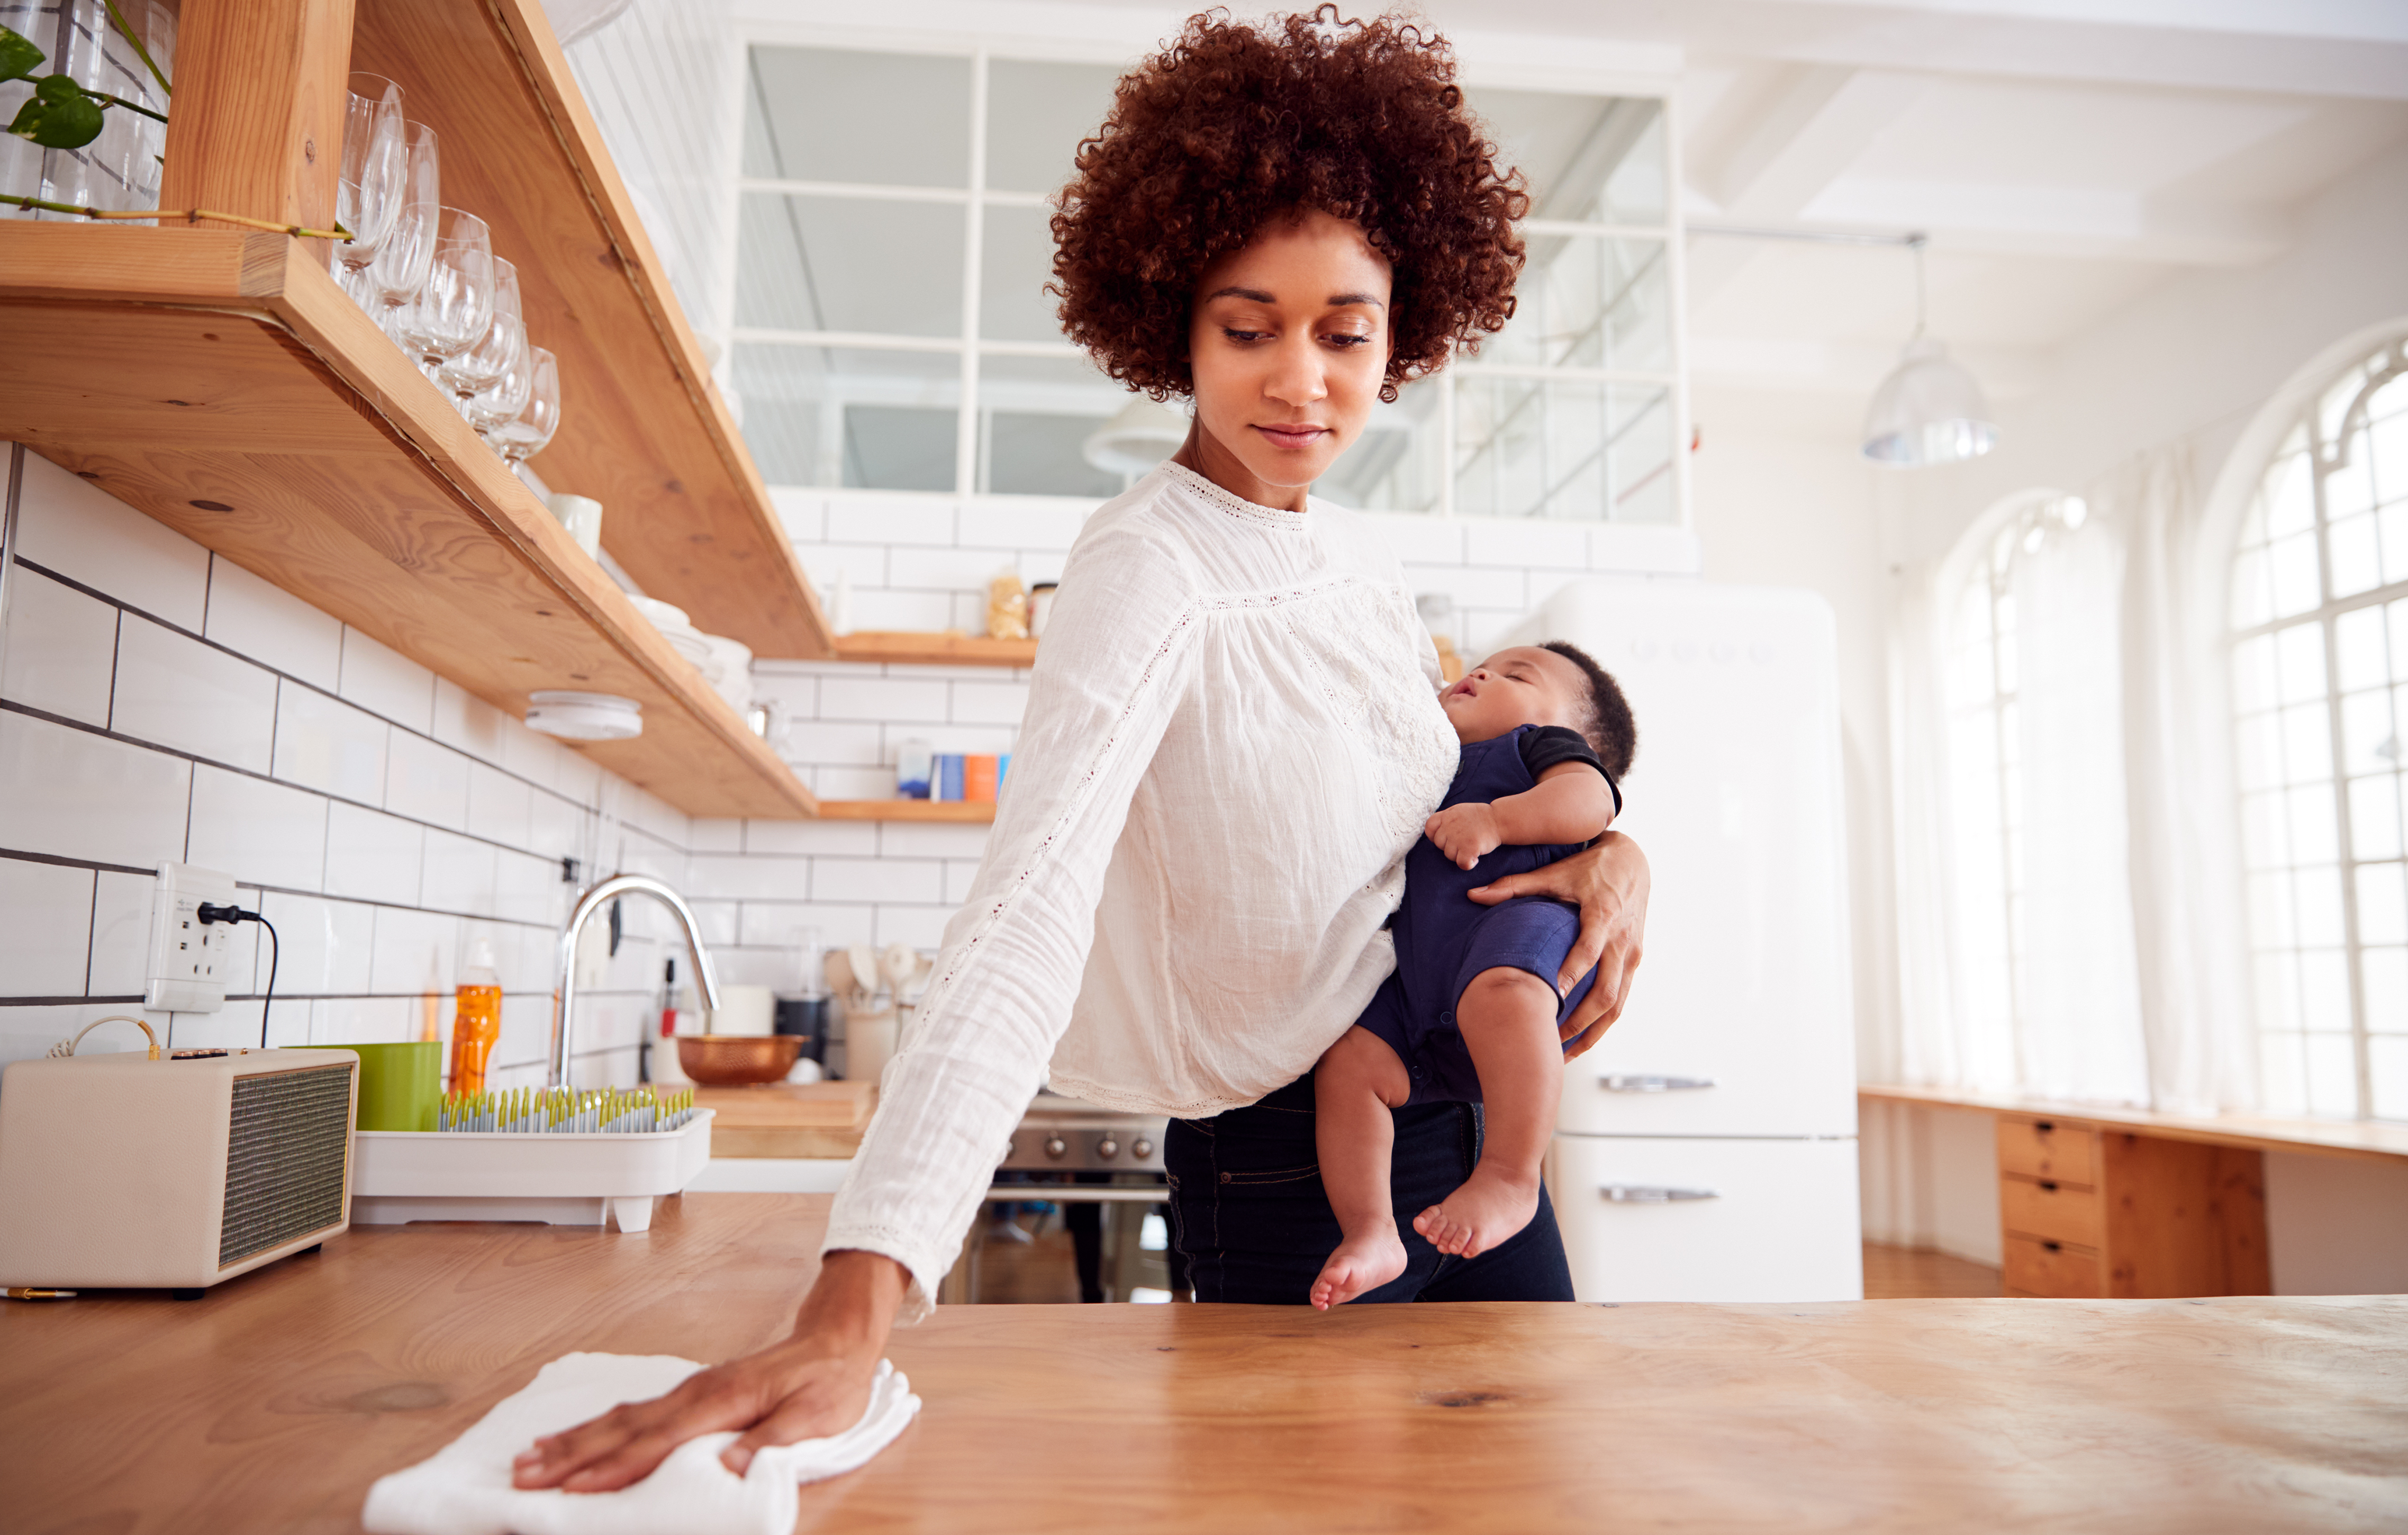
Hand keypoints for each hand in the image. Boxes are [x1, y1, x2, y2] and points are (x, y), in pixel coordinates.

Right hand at [509, 1249, 908, 1492]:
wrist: (835, 1342)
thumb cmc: (827, 1384)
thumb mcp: (814, 1417)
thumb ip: (770, 1442)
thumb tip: (728, 1466)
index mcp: (721, 1402)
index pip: (656, 1442)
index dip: (613, 1468)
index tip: (574, 1488)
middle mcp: (694, 1394)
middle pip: (621, 1430)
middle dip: (571, 1456)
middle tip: (524, 1478)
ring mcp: (687, 1392)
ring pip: (619, 1419)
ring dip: (573, 1441)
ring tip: (529, 1460)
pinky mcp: (688, 1395)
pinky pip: (632, 1413)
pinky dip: (596, 1428)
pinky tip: (574, 1437)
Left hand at [1425, 802, 1502, 869]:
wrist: (1499, 820)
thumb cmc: (1479, 817)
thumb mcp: (1459, 810)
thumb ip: (1446, 819)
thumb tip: (1433, 832)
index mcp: (1447, 815)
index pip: (1429, 827)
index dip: (1435, 835)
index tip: (1446, 837)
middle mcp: (1450, 825)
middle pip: (1439, 844)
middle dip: (1449, 846)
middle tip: (1463, 843)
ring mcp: (1459, 837)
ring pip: (1449, 855)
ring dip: (1459, 855)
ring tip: (1470, 848)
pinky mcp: (1469, 848)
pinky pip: (1461, 863)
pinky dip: (1468, 864)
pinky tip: (1475, 858)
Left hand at [1465, 831, 1648, 1057]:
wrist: (1634, 862)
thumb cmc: (1591, 867)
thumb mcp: (1555, 872)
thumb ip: (1515, 885)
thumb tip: (1474, 894)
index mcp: (1603, 915)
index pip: (1589, 951)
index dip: (1573, 974)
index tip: (1553, 996)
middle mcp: (1623, 940)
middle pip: (1608, 991)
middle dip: (1580, 1021)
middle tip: (1551, 1040)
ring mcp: (1633, 954)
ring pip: (1617, 1004)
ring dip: (1592, 1032)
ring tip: (1563, 1054)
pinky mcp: (1635, 963)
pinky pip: (1621, 1000)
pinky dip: (1602, 1024)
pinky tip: (1580, 1039)